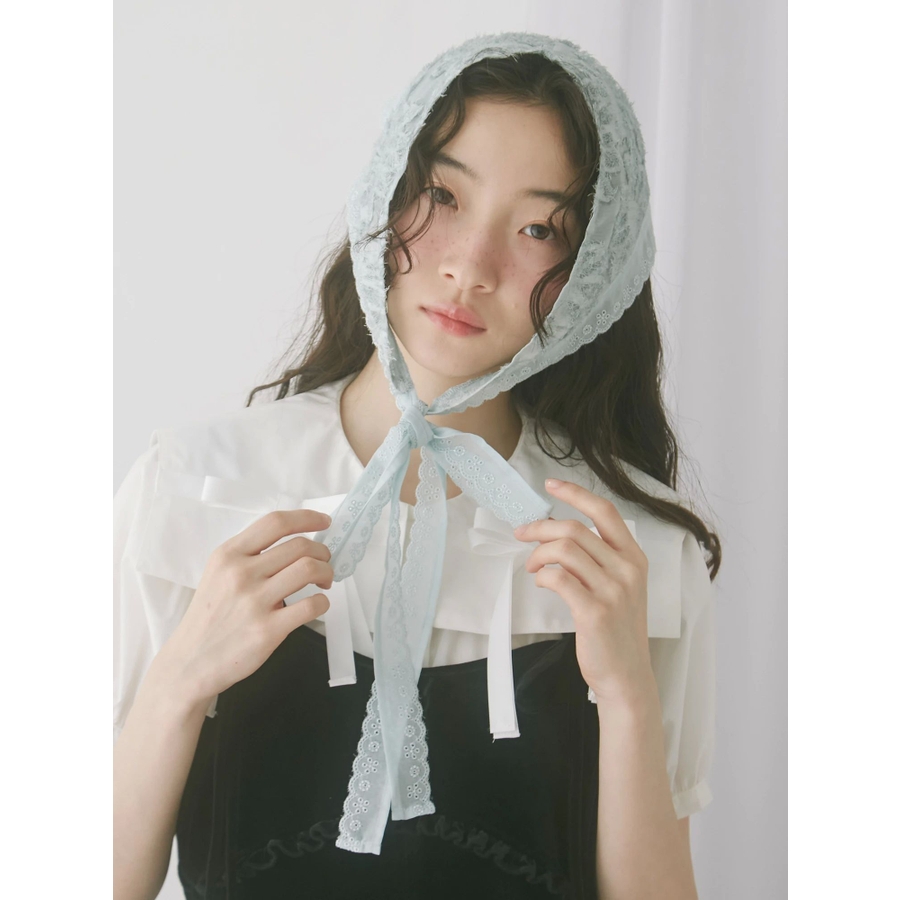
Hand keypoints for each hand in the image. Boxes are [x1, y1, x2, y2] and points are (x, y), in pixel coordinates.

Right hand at [157, 508, 334, 704]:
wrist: (190, 662)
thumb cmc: (210, 617)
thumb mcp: (218, 574)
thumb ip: (250, 556)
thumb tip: (295, 545)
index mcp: (228, 555)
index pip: (275, 523)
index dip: (306, 518)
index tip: (324, 522)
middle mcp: (240, 573)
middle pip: (299, 546)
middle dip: (322, 552)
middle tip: (324, 563)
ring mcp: (254, 602)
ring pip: (309, 569)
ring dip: (326, 572)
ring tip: (324, 582)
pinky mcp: (267, 630)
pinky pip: (311, 605)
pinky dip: (323, 602)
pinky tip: (317, 604)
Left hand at [513, 479, 656, 709]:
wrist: (626, 676)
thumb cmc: (616, 631)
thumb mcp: (620, 587)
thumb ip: (598, 560)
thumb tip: (557, 533)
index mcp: (634, 558)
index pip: (605, 511)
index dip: (575, 493)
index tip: (550, 485)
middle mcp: (626, 569)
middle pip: (574, 528)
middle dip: (540, 528)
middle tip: (523, 535)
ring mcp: (612, 590)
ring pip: (564, 549)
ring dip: (538, 554)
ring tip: (533, 567)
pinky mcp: (594, 611)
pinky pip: (558, 578)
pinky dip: (543, 576)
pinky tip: (541, 583)